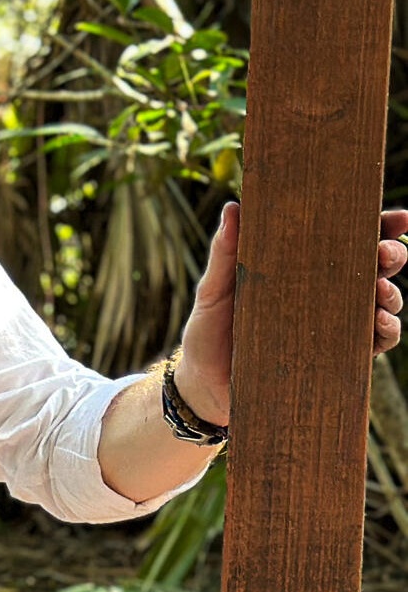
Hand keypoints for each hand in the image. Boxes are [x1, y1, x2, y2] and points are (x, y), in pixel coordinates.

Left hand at [173, 202, 407, 424]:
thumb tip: (234, 207)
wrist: (203, 385)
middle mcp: (326, 294)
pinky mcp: (335, 357)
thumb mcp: (214, 290)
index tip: (397, 216)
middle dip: (391, 255)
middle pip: (375, 267)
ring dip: (392, 295)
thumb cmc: (209, 331)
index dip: (378, 226)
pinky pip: (374, 343)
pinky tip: (379, 324)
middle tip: (384, 254)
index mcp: (302, 269)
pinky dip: (386, 331)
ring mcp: (334, 325)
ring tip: (381, 292)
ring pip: (382, 303)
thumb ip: (226, 252)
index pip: (348, 241)